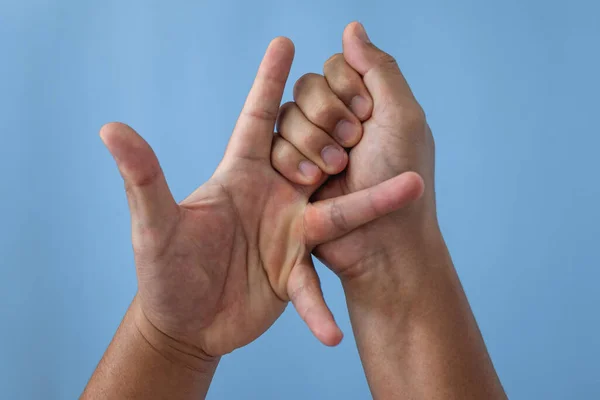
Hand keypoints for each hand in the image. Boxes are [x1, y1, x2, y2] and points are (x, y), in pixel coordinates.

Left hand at [100, 37, 422, 359]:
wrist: (182, 323)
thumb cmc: (163, 270)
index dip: (268, 82)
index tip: (284, 42)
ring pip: (338, 214)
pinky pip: (313, 289)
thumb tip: (110, 128)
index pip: (257, 120)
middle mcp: (272, 200)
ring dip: (373, 203)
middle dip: (335, 136)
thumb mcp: (153, 224)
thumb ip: (144, 179)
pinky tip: (332, 331)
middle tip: (358, 121)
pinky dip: (319, 310)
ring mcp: (287, 237)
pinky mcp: (292, 277)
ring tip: (414, 188)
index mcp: (239, 177)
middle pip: (313, 158)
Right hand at [274, 22, 436, 280]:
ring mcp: (312, 147)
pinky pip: (273, 145)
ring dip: (311, 140)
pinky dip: (292, 159)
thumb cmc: (401, 180)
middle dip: (327, 115)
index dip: (346, 86)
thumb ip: (379, 68)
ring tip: (335, 170)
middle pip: (307, 88)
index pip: (336, 67)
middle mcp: (337, 122)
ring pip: (287, 115)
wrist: (382, 242)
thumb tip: (351, 27)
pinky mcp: (291, 172)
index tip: (367, 115)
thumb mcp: (403, 117)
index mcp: (365, 106)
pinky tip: (312, 181)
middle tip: (352, 144)